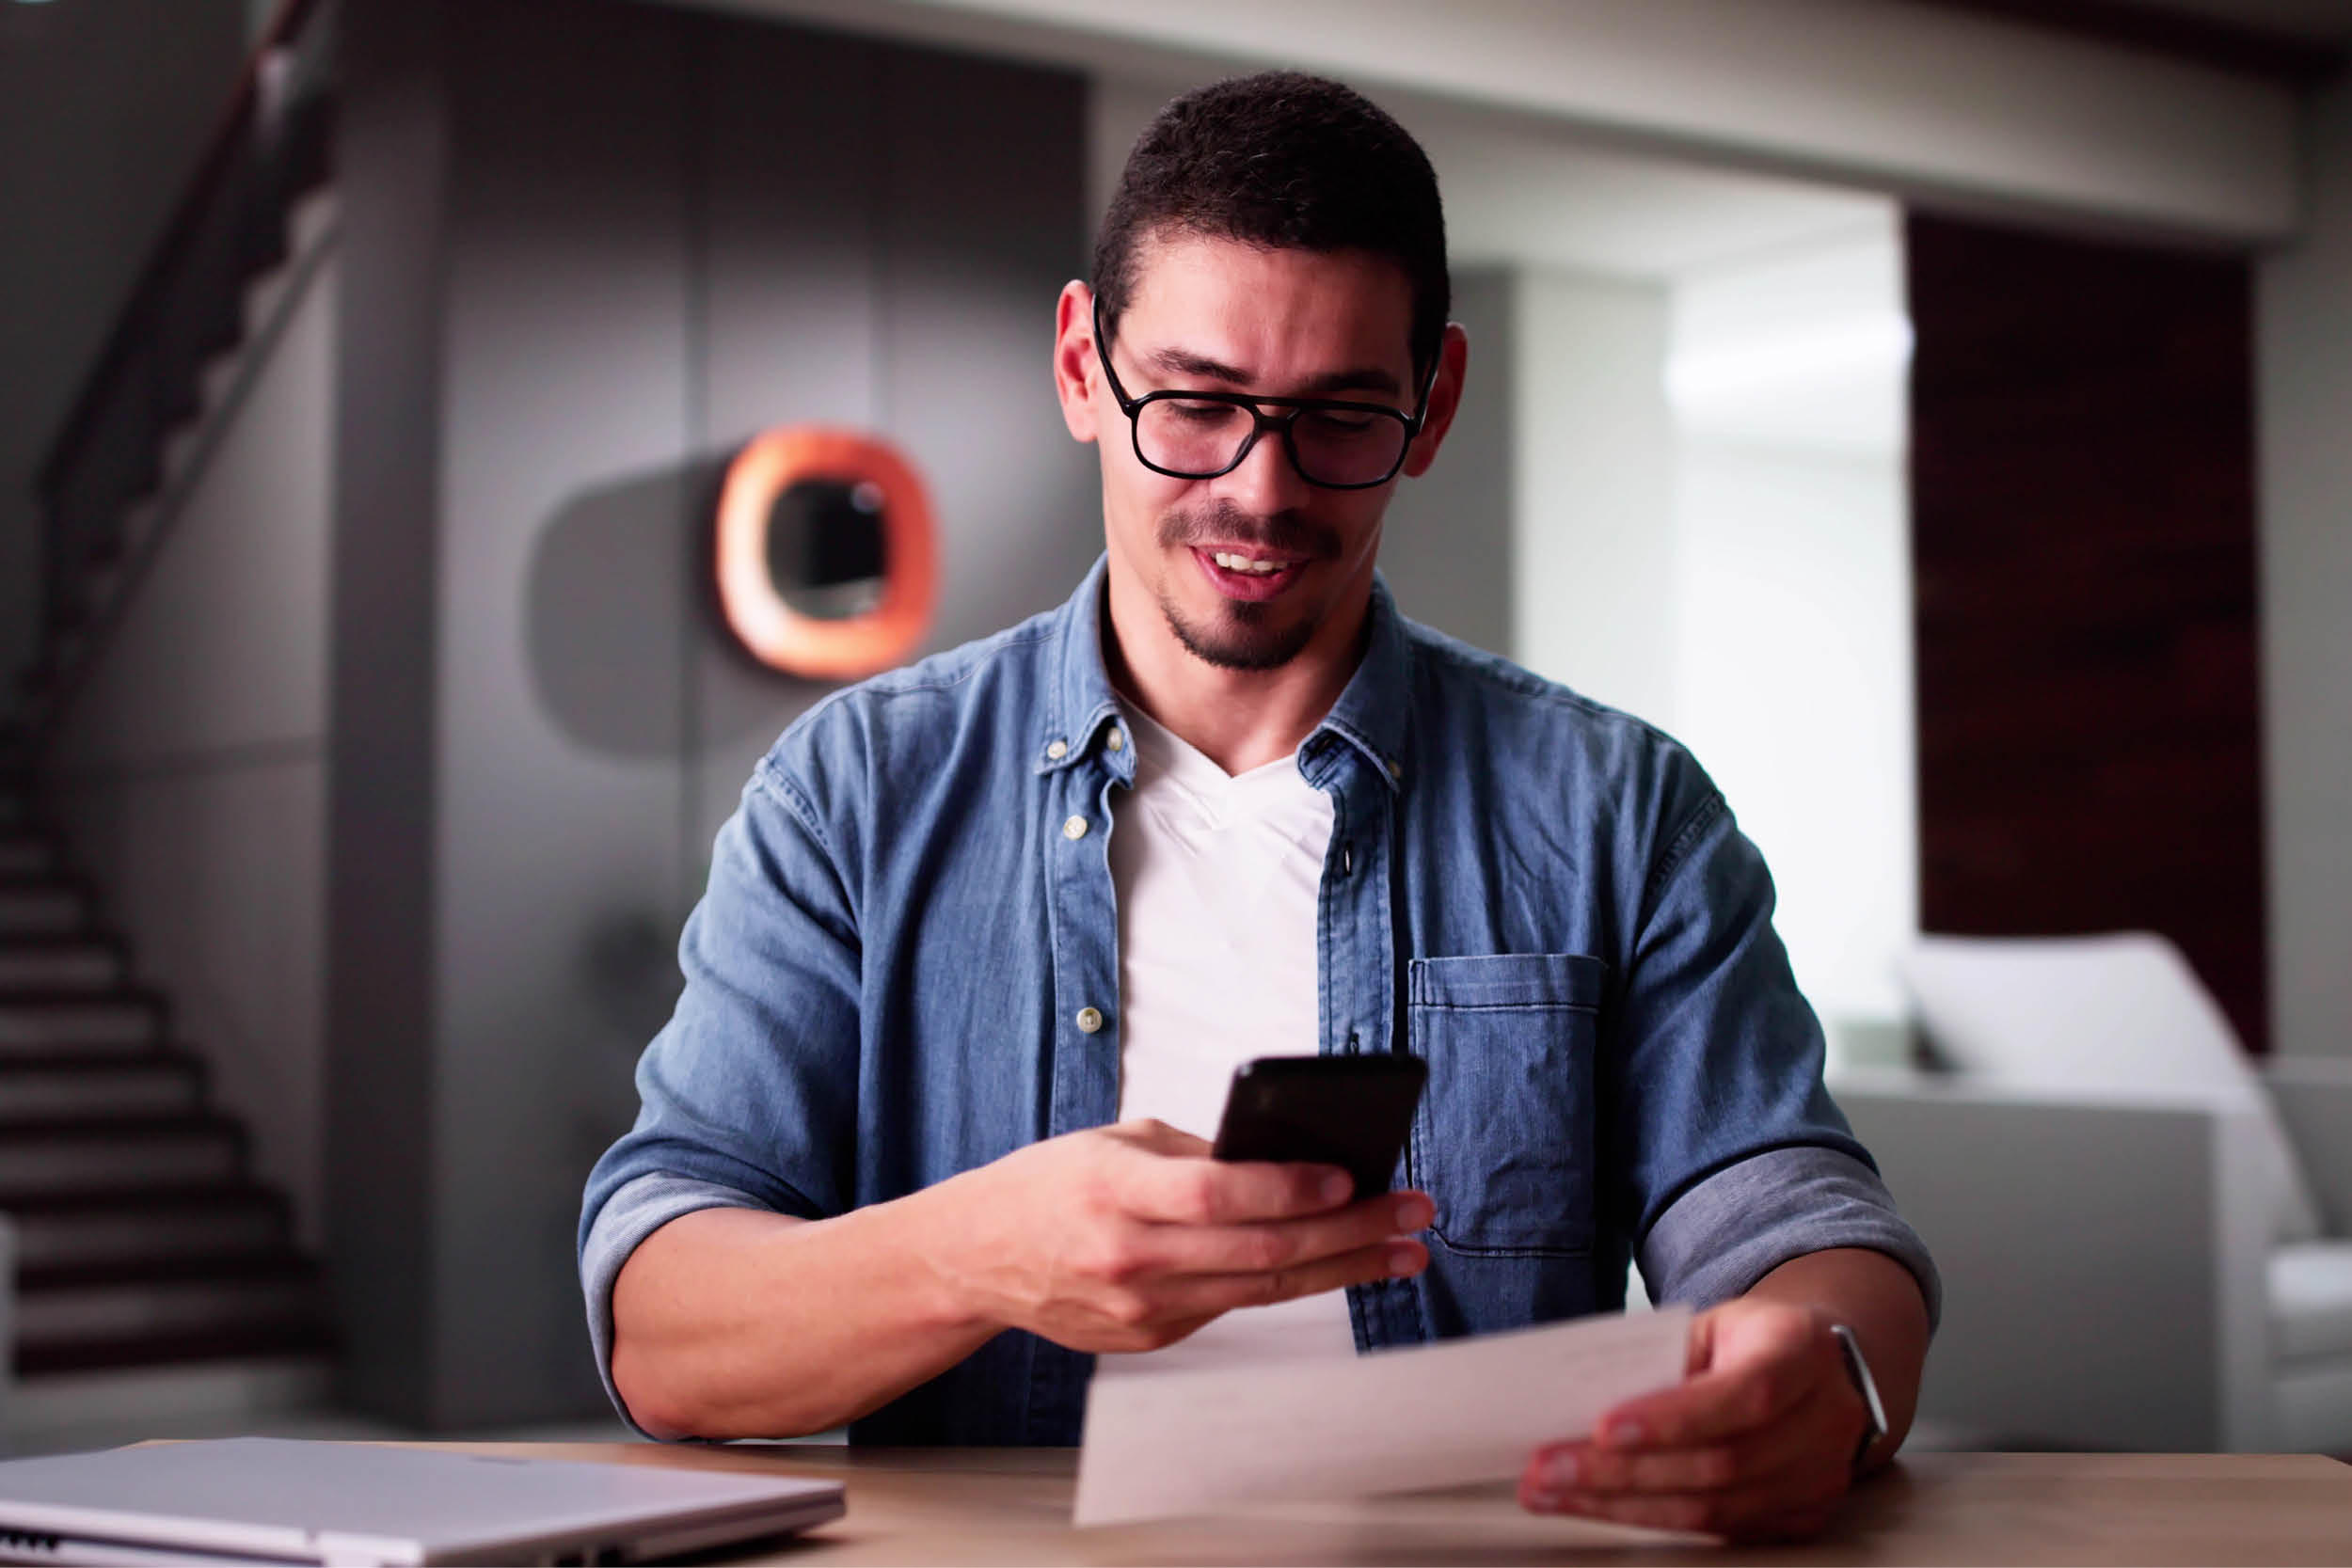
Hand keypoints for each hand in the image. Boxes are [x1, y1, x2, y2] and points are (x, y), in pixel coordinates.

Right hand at [926, 1119, 1431, 1353]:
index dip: (1289, 1188)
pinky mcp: (1150, 1336)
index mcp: (1116, 1190)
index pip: (1218, 1195)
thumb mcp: (1114, 1142)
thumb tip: (1283, 1157)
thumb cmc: (1050, 1186)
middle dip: (1349, 1231)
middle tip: (1411, 1212)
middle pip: (1260, 1250)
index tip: (1351, 1175)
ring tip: (1400, 1249)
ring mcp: (1141, 1306)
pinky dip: (1287, 1283)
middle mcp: (1130, 1255)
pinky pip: (1233, 1306)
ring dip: (1342, 1268)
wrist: (980, 1258)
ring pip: (1262, 1289)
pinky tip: (1333, 1263)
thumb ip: (1194, 1152)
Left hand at [1519, 1297, 1868, 1541]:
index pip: (1744, 1394)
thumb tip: (1576, 1402)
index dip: (1673, 1418)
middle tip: (1546, 1468)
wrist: (1816, 1367)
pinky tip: (1595, 1505)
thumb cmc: (1747, 1339)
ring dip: (1620, 1504)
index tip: (1601, 1428)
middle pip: (1720, 1463)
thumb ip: (1660, 1358)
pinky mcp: (1802, 1518)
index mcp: (1802, 1349)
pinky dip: (1648, 1519)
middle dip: (1621, 1472)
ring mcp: (1820, 1477)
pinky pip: (1717, 1532)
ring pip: (1714, 1509)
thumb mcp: (1711, 1324)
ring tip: (1551, 1491)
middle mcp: (1825, 1418)